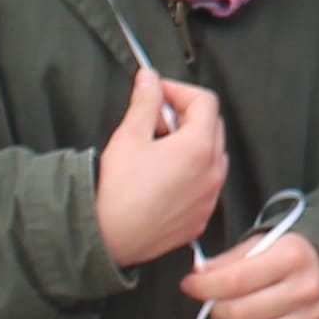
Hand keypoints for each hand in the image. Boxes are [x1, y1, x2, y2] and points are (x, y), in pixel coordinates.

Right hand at [90, 71, 227, 271]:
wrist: (106, 238)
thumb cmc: (116, 192)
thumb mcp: (129, 136)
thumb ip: (145, 102)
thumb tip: (150, 80)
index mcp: (198, 148)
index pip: (205, 101)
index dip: (179, 90)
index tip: (158, 92)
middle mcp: (212, 173)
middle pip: (212, 127)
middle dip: (185, 116)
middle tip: (155, 120)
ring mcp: (208, 198)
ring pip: (211, 157)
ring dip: (190, 145)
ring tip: (157, 150)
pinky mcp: (199, 218)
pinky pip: (204, 187)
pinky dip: (190, 175)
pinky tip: (161, 177)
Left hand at [182, 225, 318, 318]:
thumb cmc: (295, 254)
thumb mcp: (266, 241)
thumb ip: (231, 258)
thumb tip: (200, 273)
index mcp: (292, 257)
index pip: (236, 280)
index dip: (204, 286)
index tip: (190, 285)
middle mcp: (306, 289)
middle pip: (243, 313)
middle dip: (216, 310)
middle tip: (211, 304)